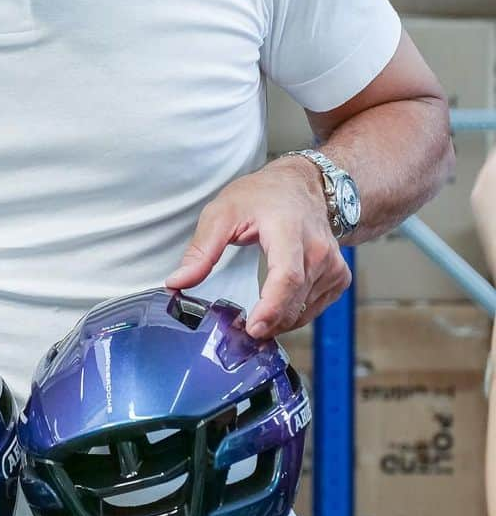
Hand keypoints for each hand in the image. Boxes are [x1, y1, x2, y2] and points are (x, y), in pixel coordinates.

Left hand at [164, 158, 351, 339]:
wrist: (301, 185)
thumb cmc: (263, 196)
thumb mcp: (222, 213)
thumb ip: (201, 250)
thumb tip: (178, 282)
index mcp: (288, 230)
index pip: (287, 276)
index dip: (272, 308)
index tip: (253, 327)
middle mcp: (317, 248)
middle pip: (296, 298)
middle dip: (269, 321)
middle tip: (242, 330)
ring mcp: (332, 264)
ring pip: (306, 308)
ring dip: (279, 320)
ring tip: (256, 316)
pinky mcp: (339, 276)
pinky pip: (315, 308)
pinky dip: (295, 314)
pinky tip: (278, 306)